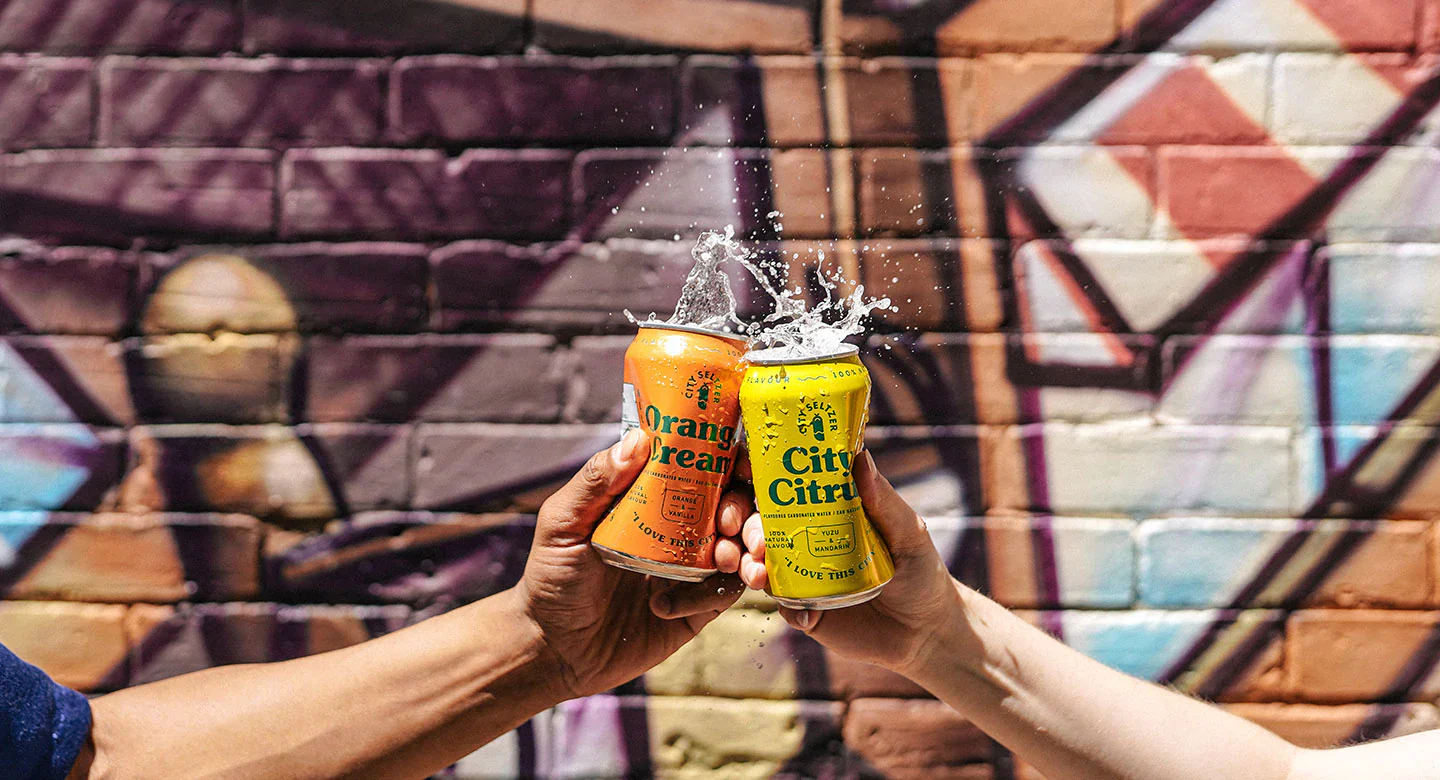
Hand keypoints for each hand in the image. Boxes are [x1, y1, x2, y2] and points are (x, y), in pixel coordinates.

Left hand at [516, 429, 748, 697]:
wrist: (553, 648)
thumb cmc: (551, 577)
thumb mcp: (563, 524)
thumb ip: (596, 482)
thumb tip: (638, 441)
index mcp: (654, 497)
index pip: (703, 467)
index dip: (731, 461)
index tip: (740, 464)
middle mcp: (680, 527)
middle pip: (734, 504)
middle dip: (745, 508)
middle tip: (732, 522)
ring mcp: (692, 567)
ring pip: (741, 548)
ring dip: (745, 549)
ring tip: (726, 560)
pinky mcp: (697, 608)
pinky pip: (724, 595)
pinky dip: (713, 594)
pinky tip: (668, 605)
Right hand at [737, 450, 960, 675]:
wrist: (927, 631)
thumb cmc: (921, 571)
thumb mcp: (908, 531)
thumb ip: (883, 500)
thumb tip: (860, 458)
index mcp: (827, 511)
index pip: (784, 489)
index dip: (759, 481)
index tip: (750, 478)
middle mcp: (808, 540)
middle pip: (760, 526)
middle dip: (749, 529)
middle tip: (759, 540)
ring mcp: (804, 577)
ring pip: (761, 566)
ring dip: (753, 567)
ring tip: (762, 575)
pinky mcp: (807, 613)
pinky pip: (785, 608)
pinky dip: (788, 609)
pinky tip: (805, 613)